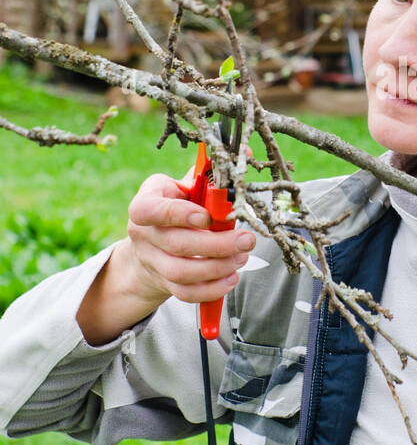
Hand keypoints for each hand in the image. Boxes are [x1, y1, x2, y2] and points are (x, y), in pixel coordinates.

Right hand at [124, 171, 256, 306]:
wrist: (151, 244)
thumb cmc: (176, 206)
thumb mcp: (185, 186)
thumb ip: (210, 174)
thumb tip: (245, 151)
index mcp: (145, 203)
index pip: (153, 210)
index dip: (180, 214)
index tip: (208, 217)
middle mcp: (142, 234)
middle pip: (176, 244)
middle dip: (216, 245)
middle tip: (246, 240)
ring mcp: (151, 261)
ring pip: (181, 272)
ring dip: (217, 267)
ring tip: (241, 257)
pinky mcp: (163, 282)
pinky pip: (185, 293)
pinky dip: (211, 290)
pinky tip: (231, 277)